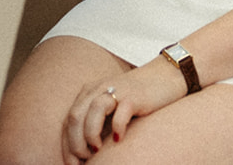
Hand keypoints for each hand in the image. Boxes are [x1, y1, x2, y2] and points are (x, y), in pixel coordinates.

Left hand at [61, 58, 187, 161]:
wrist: (165, 77)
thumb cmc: (135, 100)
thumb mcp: (110, 109)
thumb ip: (96, 124)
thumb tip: (85, 154)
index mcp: (89, 93)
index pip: (68, 121)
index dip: (67, 145)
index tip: (73, 164)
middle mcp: (98, 90)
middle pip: (75, 116)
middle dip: (75, 143)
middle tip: (85, 159)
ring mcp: (116, 91)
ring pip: (93, 111)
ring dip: (90, 134)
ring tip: (97, 151)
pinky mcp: (135, 96)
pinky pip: (120, 112)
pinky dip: (117, 128)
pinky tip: (119, 140)